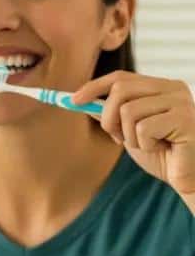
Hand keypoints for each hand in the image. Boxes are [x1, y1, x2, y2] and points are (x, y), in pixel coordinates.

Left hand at [71, 71, 194, 200]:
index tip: (72, 101)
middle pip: (120, 89)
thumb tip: (81, 102)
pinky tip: (161, 148)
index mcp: (161, 88)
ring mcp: (181, 102)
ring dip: (129, 135)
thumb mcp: (130, 133)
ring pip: (129, 110)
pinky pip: (144, 128)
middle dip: (108, 117)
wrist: (189, 177)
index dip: (94, 87)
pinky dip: (144, 144)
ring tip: (147, 144)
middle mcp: (173, 89)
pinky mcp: (185, 119)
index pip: (121, 77)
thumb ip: (111, 116)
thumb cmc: (163, 155)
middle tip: (117, 138)